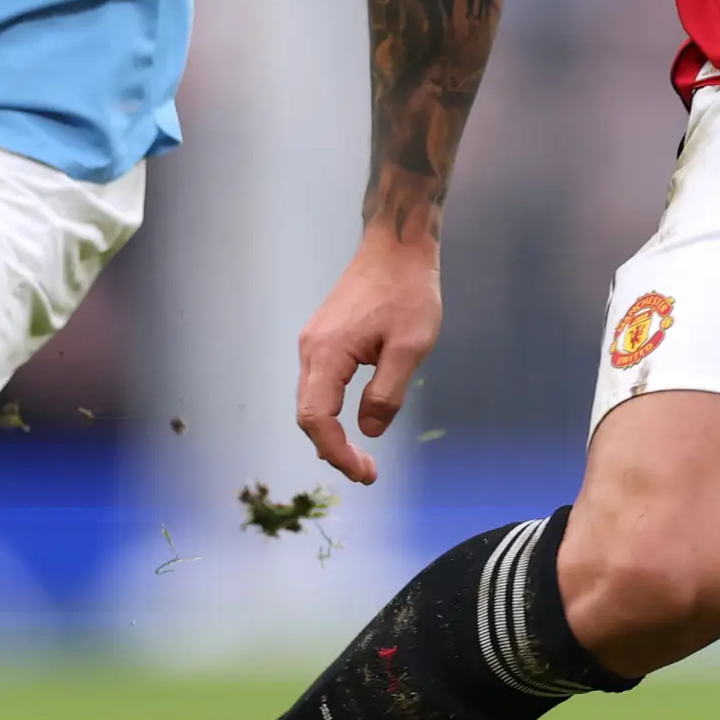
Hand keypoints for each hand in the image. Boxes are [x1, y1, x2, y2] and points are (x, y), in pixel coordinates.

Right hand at [294, 227, 442, 484]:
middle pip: (308, 414)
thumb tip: (368, 431)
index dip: (337, 452)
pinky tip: (353, 421)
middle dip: (334, 449)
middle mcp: (311, 349)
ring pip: (311, 400)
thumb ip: (387, 392)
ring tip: (361, 456)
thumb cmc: (408, 291)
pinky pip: (319, 384)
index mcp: (328, 353)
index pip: (316, 418)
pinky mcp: (324, 337)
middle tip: (367, 472)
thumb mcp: (411, 346)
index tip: (365, 473)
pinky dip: (331, 411)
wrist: (397, 246)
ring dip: (331, 432)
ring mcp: (314, 342)